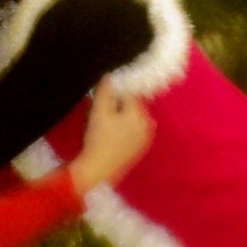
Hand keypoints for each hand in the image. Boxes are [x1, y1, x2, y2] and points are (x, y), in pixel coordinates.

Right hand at [70, 77, 153, 194]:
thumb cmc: (98, 139)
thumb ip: (105, 90)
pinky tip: (111, 137)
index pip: (128, 94)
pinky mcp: (140, 149)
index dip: (113, 95)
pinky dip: (124, 130)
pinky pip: (133, 131)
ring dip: (121, 118)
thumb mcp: (98, 111)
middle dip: (118, 106)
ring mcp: (146, 138)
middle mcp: (148, 123)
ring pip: (132, 118)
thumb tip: (109, 75)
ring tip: (105, 126)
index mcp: (140, 112)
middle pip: (132, 106)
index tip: (100, 101)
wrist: (99, 170)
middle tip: (101, 114)